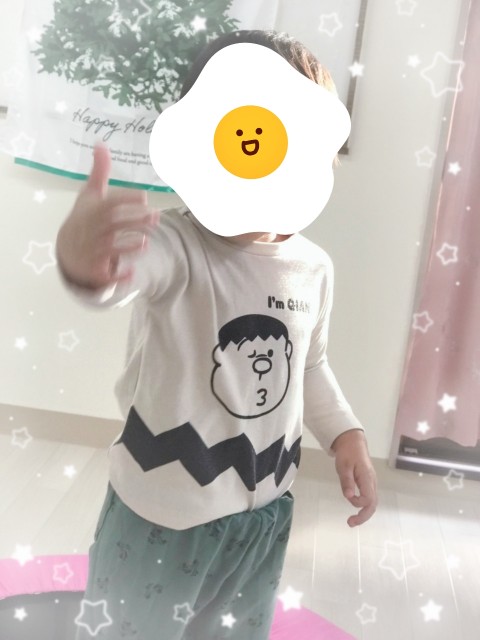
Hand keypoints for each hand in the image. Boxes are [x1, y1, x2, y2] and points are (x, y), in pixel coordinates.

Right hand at [56, 143, 158, 288]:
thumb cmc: (85, 219)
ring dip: (129, 246)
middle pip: (114, 225)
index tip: (144, 197)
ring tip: (146, 242)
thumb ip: (99, 172)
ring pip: (112, 249)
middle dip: (135, 221)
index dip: (126, 200)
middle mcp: (93, 231)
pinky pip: (107, 274)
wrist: (69, 251)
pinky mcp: (97, 270)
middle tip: (157, 217)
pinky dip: (119, 275)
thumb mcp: (90, 195)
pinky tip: (132, 273)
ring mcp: (94, 251)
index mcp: (93, 212)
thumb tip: (101, 143)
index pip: (109, 204)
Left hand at [331, 429, 376, 526]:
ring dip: (364, 513)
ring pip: (372, 502)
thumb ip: (346, 481)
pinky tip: (355, 508)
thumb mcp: (343, 466)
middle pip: (373, 504)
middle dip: (363, 516)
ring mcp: (371, 483)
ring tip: (352, 520)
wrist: (352, 442)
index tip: (348, 497)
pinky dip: (363, 506)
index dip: (358, 502)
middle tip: (350, 523)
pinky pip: (369, 498)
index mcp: (367, 478)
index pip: (368, 498)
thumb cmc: (348, 453)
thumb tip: (348, 497)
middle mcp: (372, 482)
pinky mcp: (368, 483)